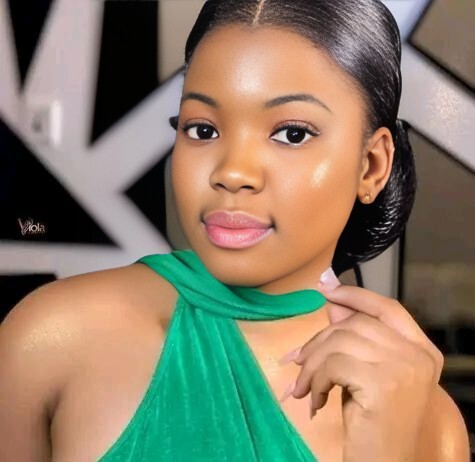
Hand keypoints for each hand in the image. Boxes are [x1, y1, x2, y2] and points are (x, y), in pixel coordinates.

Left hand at [279, 269, 443, 461]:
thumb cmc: (373, 424)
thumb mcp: (363, 374)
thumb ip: (353, 338)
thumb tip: (332, 303)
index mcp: (422, 350)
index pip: (388, 308)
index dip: (356, 296)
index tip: (326, 288)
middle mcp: (419, 355)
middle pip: (355, 324)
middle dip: (319, 341)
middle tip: (299, 362)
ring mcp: (405, 367)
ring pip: (339, 341)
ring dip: (312, 365)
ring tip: (304, 388)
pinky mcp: (384, 382)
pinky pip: (333, 364)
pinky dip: (314, 380)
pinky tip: (315, 401)